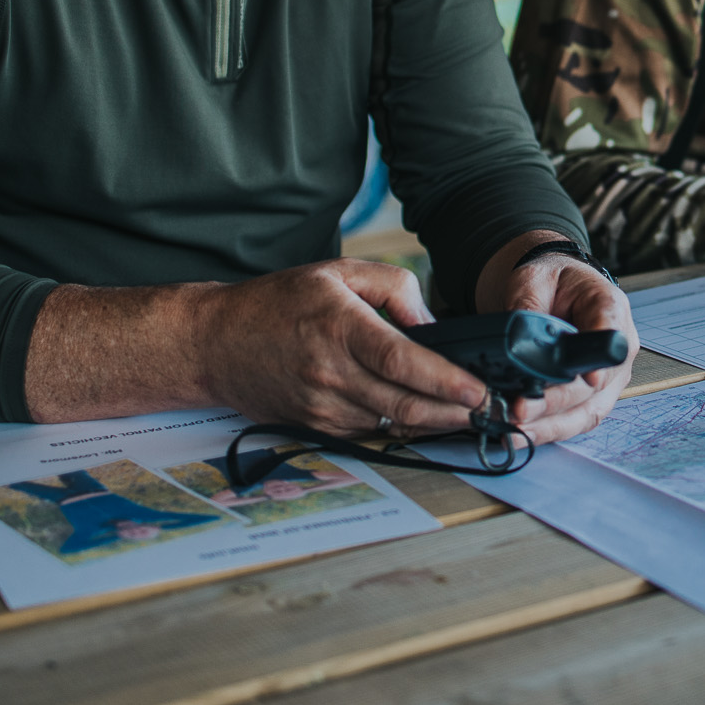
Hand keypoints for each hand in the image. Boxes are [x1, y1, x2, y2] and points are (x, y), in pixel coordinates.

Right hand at [190, 258, 488, 436]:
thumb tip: (432, 326)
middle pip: (405, 405)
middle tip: (489, 410)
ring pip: (391, 425)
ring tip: (466, 414)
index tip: (479, 390)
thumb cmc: (278, 303)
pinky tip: (422, 417)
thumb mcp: (336, 272)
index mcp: (339, 328)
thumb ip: (393, 287)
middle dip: (454, 413)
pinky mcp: (313, 427)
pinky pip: (368, 432)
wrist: (214, 343)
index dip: (446, 381)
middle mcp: (330, 373)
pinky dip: (400, 427)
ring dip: (431, 424)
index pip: (402, 362)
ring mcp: (320, 407)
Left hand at [473, 233, 637, 445]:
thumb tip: (516, 335)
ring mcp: (609, 376)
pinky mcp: (593, 396)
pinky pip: (575, 419)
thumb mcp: (534, 278)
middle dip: (556, 402)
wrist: (555, 290)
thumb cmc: (551, 281)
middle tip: (522, 410)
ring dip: (551, 425)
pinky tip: (520, 436)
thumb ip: (527, 304)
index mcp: (610, 307)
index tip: (590, 379)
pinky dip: (548, 430)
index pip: (611, 335)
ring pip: (587, 411)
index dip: (602, 360)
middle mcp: (618, 348)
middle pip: (595, 384)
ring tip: (516, 432)